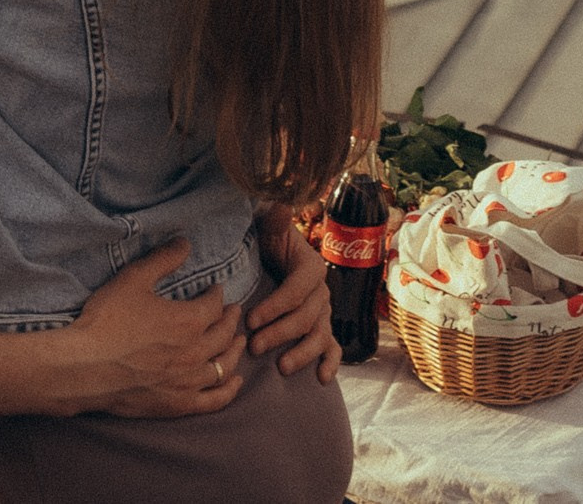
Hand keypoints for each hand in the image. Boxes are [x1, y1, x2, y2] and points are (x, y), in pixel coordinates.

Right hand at [63, 241, 247, 418]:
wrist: (85, 368)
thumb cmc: (107, 322)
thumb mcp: (133, 279)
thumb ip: (162, 259)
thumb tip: (185, 242)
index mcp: (189, 321)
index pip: (215, 305)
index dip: (217, 294)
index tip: (216, 289)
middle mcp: (196, 352)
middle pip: (224, 334)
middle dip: (231, 320)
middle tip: (234, 311)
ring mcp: (189, 381)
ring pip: (224, 366)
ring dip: (234, 350)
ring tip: (238, 341)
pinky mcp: (178, 405)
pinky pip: (214, 400)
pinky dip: (229, 390)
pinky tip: (235, 381)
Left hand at [249, 215, 341, 383]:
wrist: (273, 256)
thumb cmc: (267, 243)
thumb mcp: (268, 228)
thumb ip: (274, 219)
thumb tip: (279, 204)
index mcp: (310, 267)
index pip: (295, 291)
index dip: (275, 306)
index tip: (250, 319)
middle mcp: (321, 292)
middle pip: (306, 317)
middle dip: (280, 333)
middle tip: (254, 346)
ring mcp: (324, 312)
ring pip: (319, 335)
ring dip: (302, 353)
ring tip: (281, 367)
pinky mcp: (323, 328)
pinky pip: (333, 347)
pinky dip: (330, 363)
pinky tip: (323, 379)